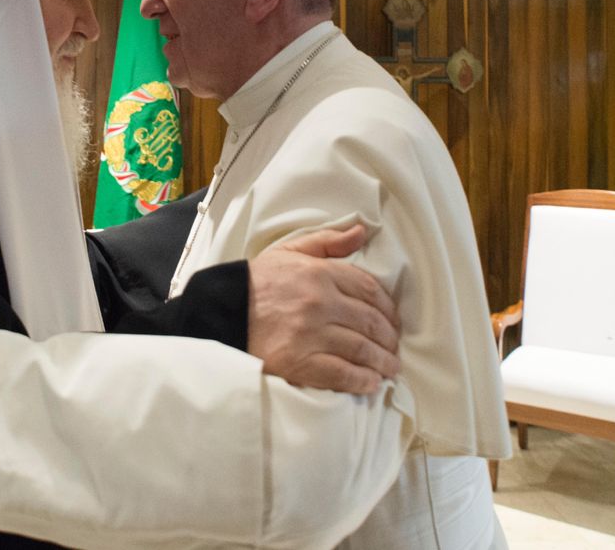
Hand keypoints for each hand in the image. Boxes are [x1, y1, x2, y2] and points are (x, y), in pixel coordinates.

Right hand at [248, 225, 399, 393]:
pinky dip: (362, 380)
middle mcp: (320, 303)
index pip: (369, 289)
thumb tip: (362, 232)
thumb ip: (327, 242)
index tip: (393, 320)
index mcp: (320, 274)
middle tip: (394, 348)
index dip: (388, 307)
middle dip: (389, 338)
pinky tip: (371, 382)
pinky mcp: (301, 363)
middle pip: (371, 322)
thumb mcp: (289, 252)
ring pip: (362, 350)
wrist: (220, 312)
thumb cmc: (256, 282)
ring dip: (382, 362)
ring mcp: (312, 335)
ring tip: (389, 369)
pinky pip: (343, 374)